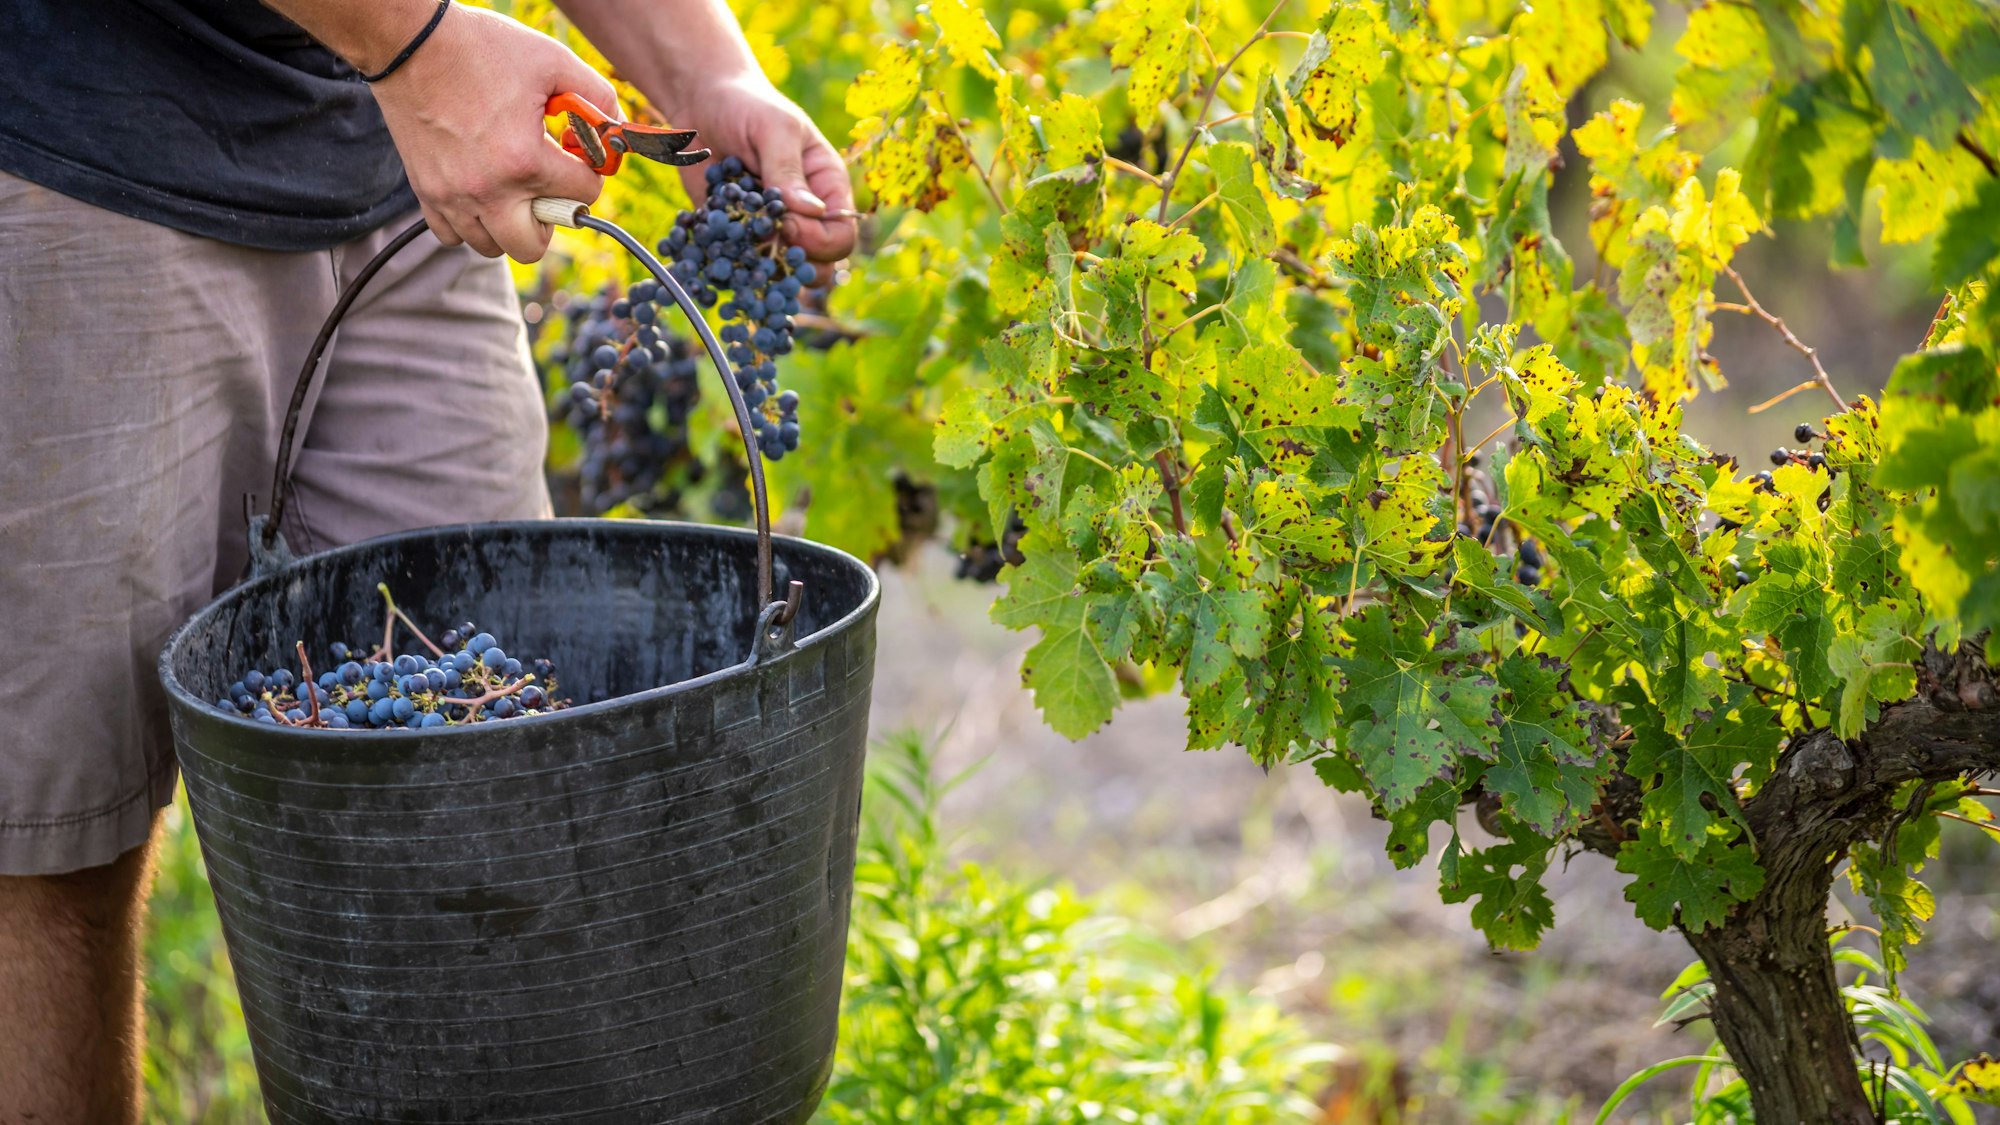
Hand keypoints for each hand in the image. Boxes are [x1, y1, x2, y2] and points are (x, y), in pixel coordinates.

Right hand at [369, 5, 615, 261]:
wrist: (409, 42)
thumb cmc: (480, 47)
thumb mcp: (552, 61)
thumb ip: (596, 95)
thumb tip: (615, 127)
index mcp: (525, 160)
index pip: (583, 197)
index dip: (588, 175)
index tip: (574, 157)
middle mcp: (488, 189)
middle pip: (532, 246)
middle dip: (549, 219)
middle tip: (545, 187)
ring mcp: (452, 196)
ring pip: (492, 247)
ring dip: (510, 224)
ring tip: (511, 187)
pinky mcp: (425, 193)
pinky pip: (452, 237)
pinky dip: (470, 224)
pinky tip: (479, 191)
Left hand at [666, 75, 856, 261]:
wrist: (700, 102)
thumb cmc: (747, 105)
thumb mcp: (774, 128)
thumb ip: (788, 170)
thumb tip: (810, 212)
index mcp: (827, 189)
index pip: (841, 236)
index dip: (818, 241)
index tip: (787, 224)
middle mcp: (804, 216)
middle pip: (819, 266)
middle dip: (794, 265)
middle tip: (764, 241)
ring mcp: (770, 229)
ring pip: (780, 275)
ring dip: (761, 273)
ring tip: (739, 251)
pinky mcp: (736, 235)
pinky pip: (739, 266)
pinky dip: (727, 268)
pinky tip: (714, 250)